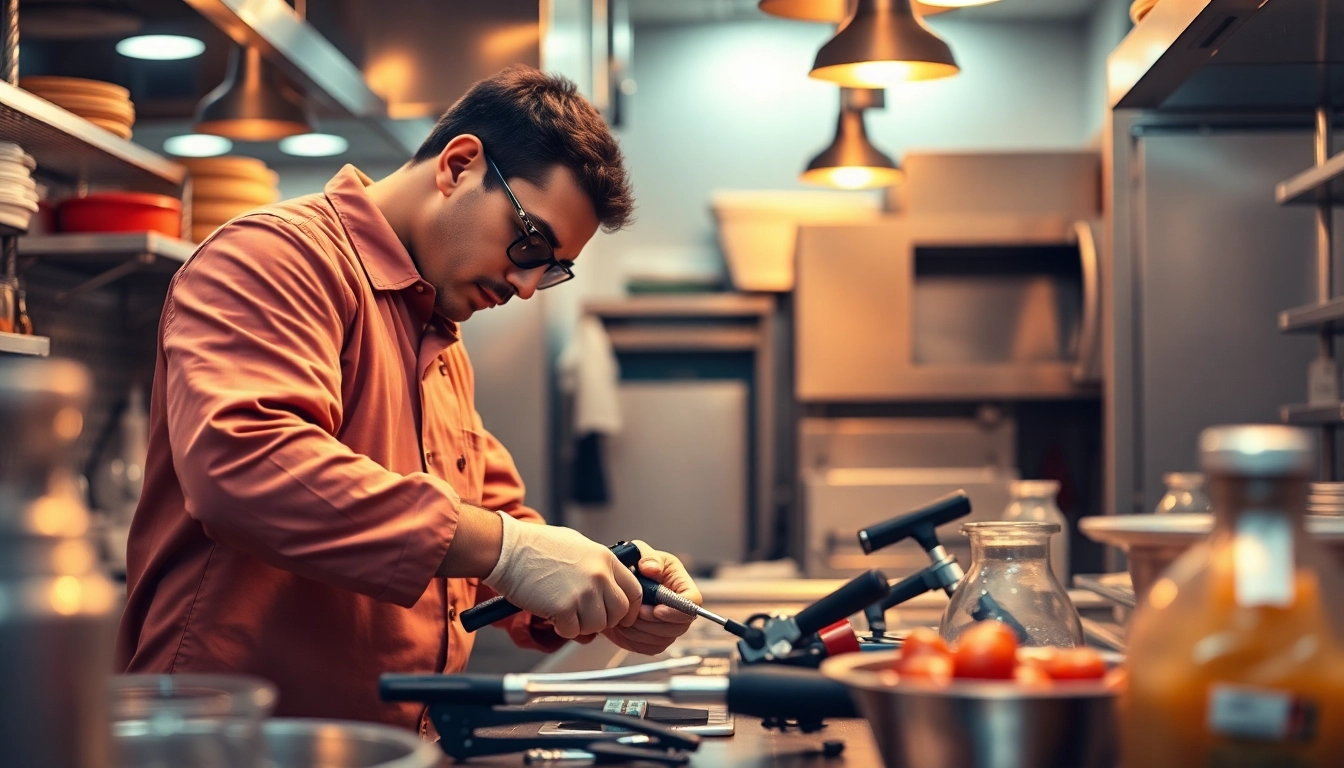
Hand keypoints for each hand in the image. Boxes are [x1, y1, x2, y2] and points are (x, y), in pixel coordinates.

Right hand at [483, 513, 641, 638]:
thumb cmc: (537, 547)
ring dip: (582, 625)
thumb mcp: (578, 546)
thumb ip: (598, 566)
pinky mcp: (564, 608)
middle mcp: (599, 575)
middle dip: (605, 620)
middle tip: (587, 616)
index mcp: (605, 559)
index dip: (630, 609)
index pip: (634, 591)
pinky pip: (573, 631)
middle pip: (619, 612)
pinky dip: (562, 628)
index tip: (622, 616)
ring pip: (597, 625)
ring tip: (565, 612)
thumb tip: (610, 586)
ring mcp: (582, 592)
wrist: (509, 550)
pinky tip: (552, 614)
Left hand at [602, 541, 701, 655]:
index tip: (657, 610)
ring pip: (665, 639)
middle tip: (636, 613)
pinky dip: (636, 640)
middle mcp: (679, 607)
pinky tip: (624, 627)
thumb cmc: (633, 565)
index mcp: (681, 585)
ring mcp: (669, 625)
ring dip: (642, 631)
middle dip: (655, 623)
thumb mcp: (639, 552)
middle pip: (681, 626)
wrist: (613, 586)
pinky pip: (651, 648)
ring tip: (626, 617)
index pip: (693, 602)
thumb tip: (652, 568)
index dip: (677, 610)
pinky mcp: (655, 639)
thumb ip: (647, 556)